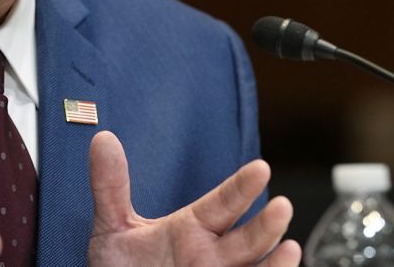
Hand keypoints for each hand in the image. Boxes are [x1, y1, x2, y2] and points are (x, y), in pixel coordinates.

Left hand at [87, 131, 299, 266]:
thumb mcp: (112, 227)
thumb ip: (110, 186)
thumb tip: (103, 139)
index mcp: (192, 229)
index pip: (222, 203)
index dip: (241, 187)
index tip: (260, 167)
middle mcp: (212, 256)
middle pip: (247, 239)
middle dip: (265, 225)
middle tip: (281, 206)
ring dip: (274, 262)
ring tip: (290, 248)